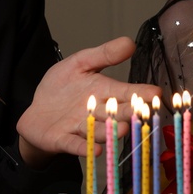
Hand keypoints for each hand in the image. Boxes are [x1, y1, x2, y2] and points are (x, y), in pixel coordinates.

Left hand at [16, 36, 152, 166]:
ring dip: (110, 131)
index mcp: (104, 93)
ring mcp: (81, 128)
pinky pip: (75, 144)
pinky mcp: (64, 140)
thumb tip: (130, 42)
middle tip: (142, 112)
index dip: (141, 93)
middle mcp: (97, 113)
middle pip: (116, 114)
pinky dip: (84, 147)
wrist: (36, 112)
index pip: (126, 93)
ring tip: (122, 128)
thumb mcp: (78, 64)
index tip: (156, 93)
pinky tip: (95, 150)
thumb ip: (102, 55)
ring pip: (99, 131)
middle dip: (128, 113)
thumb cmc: (61, 89)